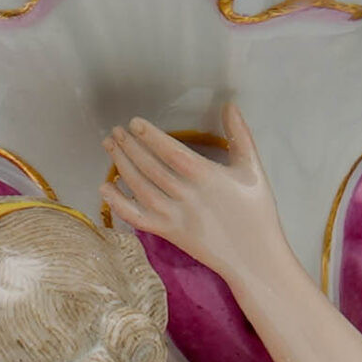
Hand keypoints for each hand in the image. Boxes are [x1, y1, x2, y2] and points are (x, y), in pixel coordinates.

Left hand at [100, 106, 289, 282]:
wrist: (253, 257)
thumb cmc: (256, 211)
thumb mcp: (253, 169)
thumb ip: (240, 135)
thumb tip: (229, 105)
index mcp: (207, 177)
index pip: (171, 152)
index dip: (151, 136)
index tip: (134, 123)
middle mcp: (187, 196)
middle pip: (151, 168)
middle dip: (130, 147)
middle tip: (115, 132)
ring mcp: (176, 217)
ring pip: (141, 188)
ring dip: (122, 166)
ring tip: (111, 147)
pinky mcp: (170, 234)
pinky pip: (139, 218)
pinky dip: (119, 204)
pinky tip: (106, 188)